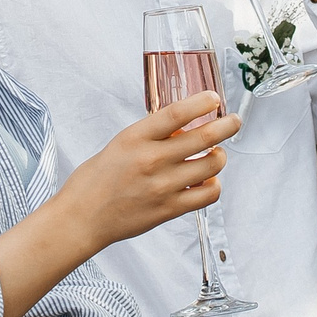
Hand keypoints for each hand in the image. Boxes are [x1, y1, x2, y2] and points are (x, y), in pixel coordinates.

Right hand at [61, 95, 240, 249]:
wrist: (82, 218)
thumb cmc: (96, 180)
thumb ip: (150, 136)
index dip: (201, 103)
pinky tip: (207, 180)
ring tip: (217, 154)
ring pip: (212, 165)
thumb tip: (182, 128)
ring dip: (220, 156)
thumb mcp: (119, 144)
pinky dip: (214, 184)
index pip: (177, 113)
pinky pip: (208, 194)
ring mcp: (163, 186)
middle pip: (204, 137)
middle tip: (233, 121)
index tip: (214, 98)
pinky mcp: (170, 209)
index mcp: (135, 138)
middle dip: (227, 125)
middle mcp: (151, 159)